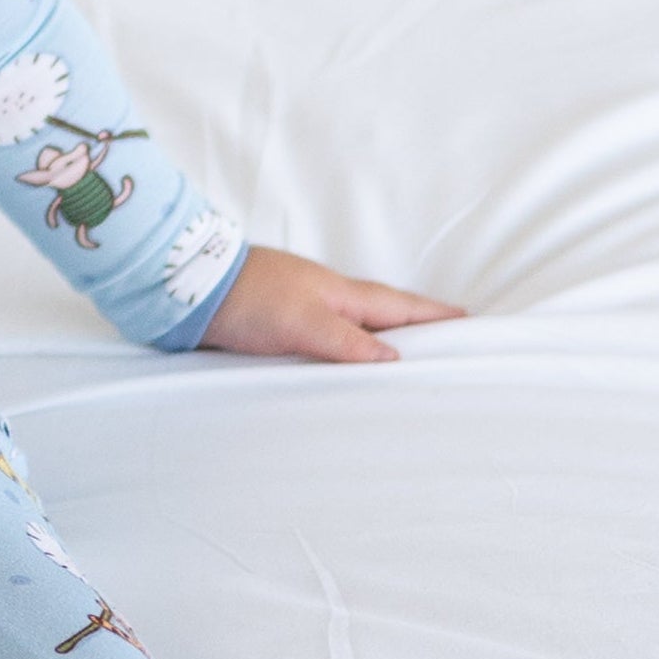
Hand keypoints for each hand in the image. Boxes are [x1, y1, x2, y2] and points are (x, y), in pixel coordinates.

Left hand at [200, 244, 463, 362]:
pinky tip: (344, 369)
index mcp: (340, 293)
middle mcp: (325, 298)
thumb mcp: (303, 323)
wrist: (186, 289)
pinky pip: (324, 341)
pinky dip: (344, 352)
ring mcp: (300, 309)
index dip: (435, 316)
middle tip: (450, 346)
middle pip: (382, 315)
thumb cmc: (246, 298)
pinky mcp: (275, 326)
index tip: (472, 322)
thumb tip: (396, 359)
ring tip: (407, 365)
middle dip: (417, 329)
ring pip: (353, 329)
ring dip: (380, 342)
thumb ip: (348, 341)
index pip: (400, 307)